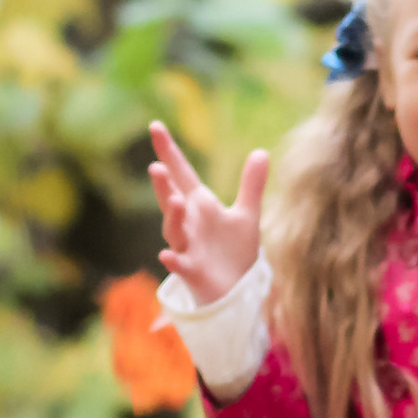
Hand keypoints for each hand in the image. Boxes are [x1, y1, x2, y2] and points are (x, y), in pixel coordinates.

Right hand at [150, 120, 269, 305]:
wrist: (236, 290)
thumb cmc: (236, 252)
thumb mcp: (246, 214)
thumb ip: (251, 184)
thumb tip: (261, 151)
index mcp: (200, 206)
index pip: (182, 174)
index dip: (169, 152)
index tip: (155, 127)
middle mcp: (188, 224)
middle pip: (171, 199)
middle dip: (163, 184)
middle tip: (157, 165)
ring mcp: (187, 247)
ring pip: (173, 230)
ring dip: (172, 216)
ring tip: (175, 199)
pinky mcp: (191, 271)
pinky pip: (179, 264)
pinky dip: (173, 259)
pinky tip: (167, 255)